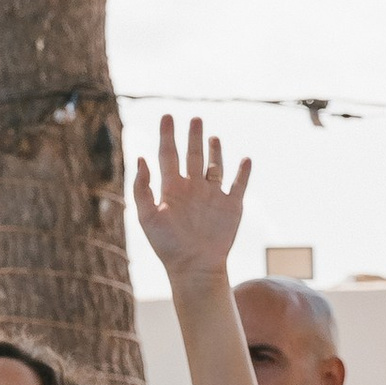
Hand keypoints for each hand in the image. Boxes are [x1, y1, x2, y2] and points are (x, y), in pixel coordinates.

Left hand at [130, 115, 249, 283]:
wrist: (194, 267)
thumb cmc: (167, 245)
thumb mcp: (147, 216)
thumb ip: (142, 188)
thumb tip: (140, 159)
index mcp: (171, 188)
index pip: (168, 155)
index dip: (167, 135)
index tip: (167, 117)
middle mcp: (192, 188)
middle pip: (193, 155)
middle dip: (193, 137)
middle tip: (195, 118)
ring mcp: (213, 195)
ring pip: (215, 166)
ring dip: (216, 151)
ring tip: (214, 137)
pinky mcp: (231, 206)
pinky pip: (238, 184)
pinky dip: (243, 171)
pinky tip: (245, 159)